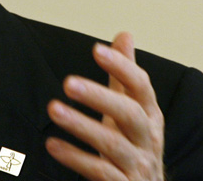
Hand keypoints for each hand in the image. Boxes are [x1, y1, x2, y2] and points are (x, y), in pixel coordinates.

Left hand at [46, 33, 164, 180]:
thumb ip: (124, 76)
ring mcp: (138, 165)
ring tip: (53, 109)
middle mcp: (148, 139)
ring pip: (113, 145)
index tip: (97, 49)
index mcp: (150, 116)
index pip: (141, 86)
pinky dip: (76, 158)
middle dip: (100, 96)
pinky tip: (52, 144)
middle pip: (130, 114)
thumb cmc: (134, 147)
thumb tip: (124, 36)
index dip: (122, 67)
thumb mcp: (131, 110)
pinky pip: (101, 172)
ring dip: (81, 125)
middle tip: (68, 82)